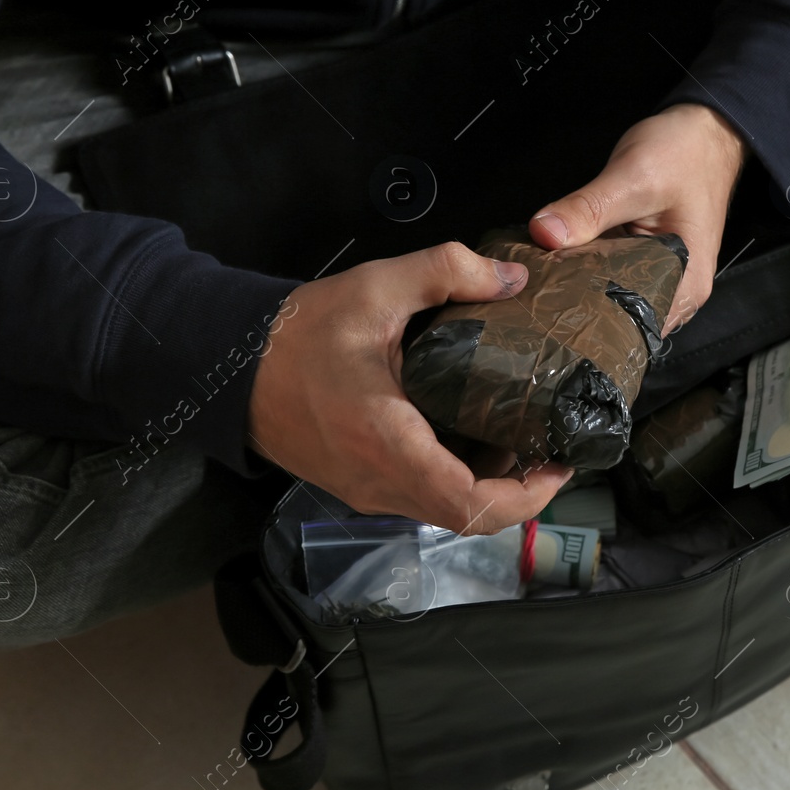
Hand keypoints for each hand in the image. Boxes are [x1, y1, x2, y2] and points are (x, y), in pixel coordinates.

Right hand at [246, 242, 572, 534]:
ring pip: (445, 510)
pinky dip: (457, 478)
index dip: (528, 496)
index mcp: (387, 443)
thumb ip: (448, 273)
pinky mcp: (359, 487)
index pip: (470, 505)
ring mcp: (367, 492)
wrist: (229, 365)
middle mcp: (379, 483)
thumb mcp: (376, 287)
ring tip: (521, 439)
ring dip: (489, 486)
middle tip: (551, 449)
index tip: (559, 464)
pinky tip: (474, 436)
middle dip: (519, 491)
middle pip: (467, 517)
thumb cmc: (297, 333)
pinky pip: (421, 498)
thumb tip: (514, 280)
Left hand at [528, 103, 745, 331]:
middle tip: (534, 298)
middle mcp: (677, 290)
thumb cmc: (684, 154)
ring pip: (613, 294)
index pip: (634, 326)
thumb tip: (543, 234)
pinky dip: (587, 269)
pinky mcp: (645, 258)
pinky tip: (558, 264)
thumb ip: (589, 208)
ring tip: (540, 286)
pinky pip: (611, 273)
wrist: (705, 129)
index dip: (591, 324)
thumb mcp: (633, 177)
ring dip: (580, 288)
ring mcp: (662, 275)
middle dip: (579, 308)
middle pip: (621, 316)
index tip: (548, 313)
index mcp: (686, 285)